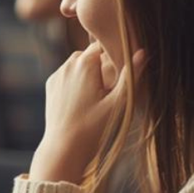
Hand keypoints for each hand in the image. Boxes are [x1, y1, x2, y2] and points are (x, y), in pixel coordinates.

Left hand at [30, 42, 146, 183]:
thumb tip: (143, 52)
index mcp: (85, 64)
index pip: (103, 44)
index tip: (121, 67)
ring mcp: (57, 75)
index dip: (113, 52)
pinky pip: (66, 74)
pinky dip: (75, 80)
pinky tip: (83, 97)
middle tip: (111, 82)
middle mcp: (68, 65)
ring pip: (76, 63)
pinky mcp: (50, 86)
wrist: (64, 148)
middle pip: (89, 53)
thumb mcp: (118, 103)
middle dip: (100, 63)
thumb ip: (131, 76)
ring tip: (98, 91)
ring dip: (88, 71)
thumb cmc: (94, 127)